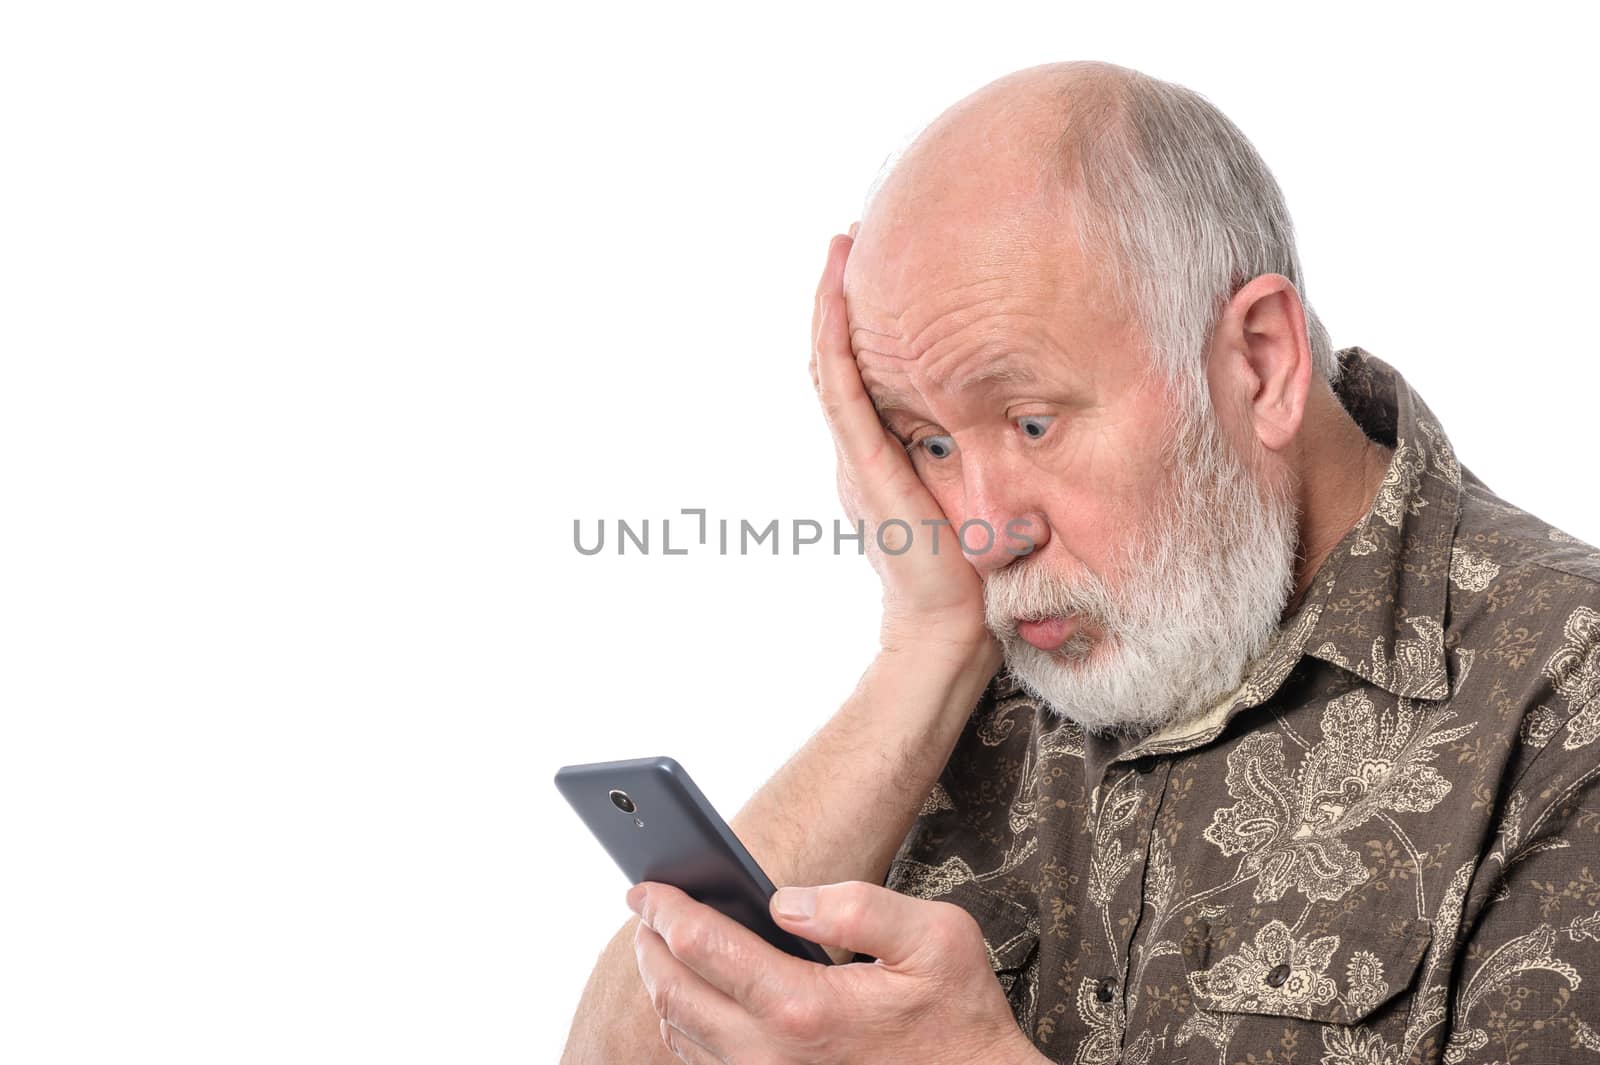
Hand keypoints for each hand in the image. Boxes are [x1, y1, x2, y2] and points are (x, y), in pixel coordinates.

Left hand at [627, 879, 1041, 1064]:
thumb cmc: (959, 1018)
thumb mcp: (936, 938)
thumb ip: (857, 906)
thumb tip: (784, 900)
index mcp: (802, 1007)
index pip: (702, 947)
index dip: (665, 909)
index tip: (644, 886)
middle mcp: (771, 1056)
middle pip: (674, 994)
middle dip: (650, 944)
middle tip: (644, 909)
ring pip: (681, 1035)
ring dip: (661, 985)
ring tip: (661, 944)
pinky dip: (685, 1026)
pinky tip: (694, 997)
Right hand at [809, 228, 996, 657]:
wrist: (947, 634)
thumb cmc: (972, 578)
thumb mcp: (976, 499)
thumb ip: (977, 459)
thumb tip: (1022, 415)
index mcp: (879, 460)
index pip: (860, 377)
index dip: (860, 322)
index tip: (876, 270)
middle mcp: (859, 454)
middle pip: (837, 360)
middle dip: (840, 297)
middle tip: (849, 237)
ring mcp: (856, 459)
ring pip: (830, 366)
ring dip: (831, 304)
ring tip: (839, 246)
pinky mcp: (865, 467)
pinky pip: (841, 391)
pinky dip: (835, 340)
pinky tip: (838, 296)